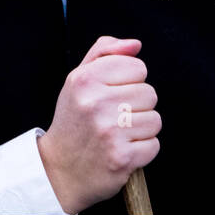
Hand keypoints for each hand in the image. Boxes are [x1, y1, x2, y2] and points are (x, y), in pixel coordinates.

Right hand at [36, 35, 159, 213]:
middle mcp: (96, 102)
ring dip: (141, 129)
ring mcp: (109, 131)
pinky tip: (122, 150)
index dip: (130, 81)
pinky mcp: (122, 157)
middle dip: (136, 106)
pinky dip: (142, 150)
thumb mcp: (78, 80)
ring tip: (119, 133)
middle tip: (114, 117)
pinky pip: (153, 145)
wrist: (58, 170)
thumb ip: (104, 53)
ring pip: (155, 119)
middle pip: (149, 93)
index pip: (137, 66)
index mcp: (85, 79)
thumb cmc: (73, 121)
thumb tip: (135, 45)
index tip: (114, 93)